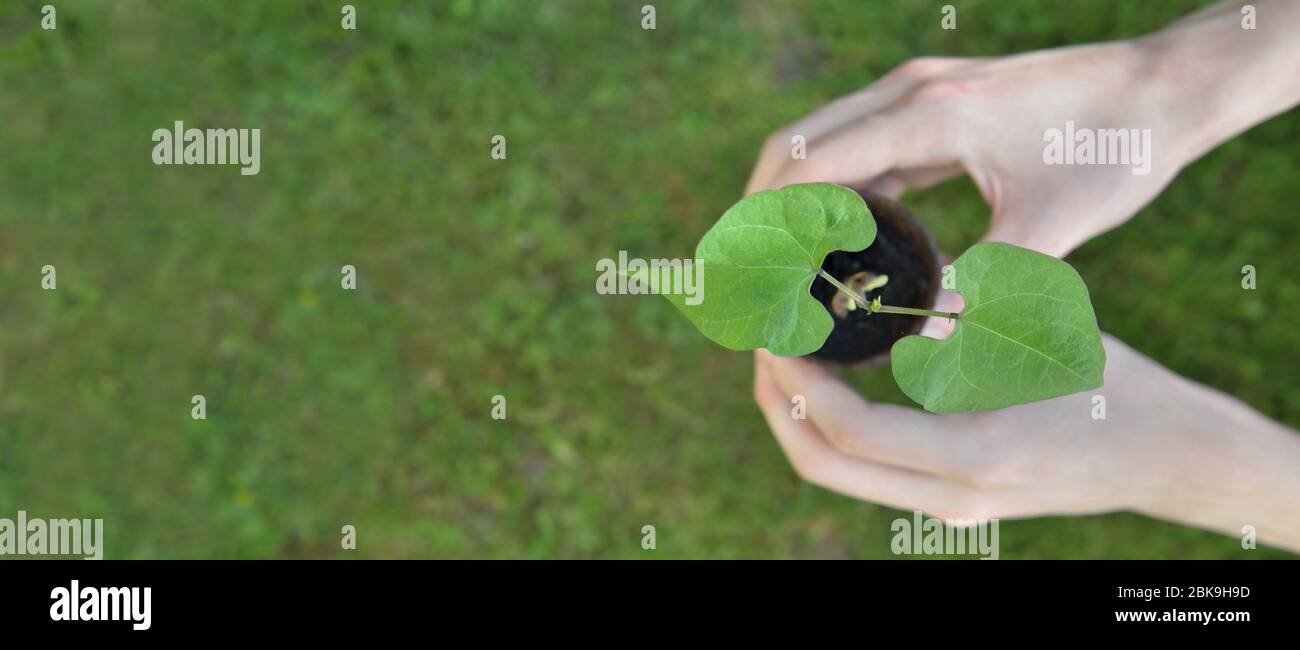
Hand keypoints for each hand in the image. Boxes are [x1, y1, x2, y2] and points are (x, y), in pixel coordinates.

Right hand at [745, 43, 1186, 257]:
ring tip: (775, 265)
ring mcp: (920, 92)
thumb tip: (927, 346)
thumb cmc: (1116, 150)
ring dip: (790, 196)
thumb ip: (987, 285)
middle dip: (757, 210)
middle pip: (794, 144)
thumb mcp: (1052, 226)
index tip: (740, 272)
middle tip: (740, 276)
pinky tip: (840, 238)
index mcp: (932, 115)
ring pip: (821, 139)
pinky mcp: (935, 104)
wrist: (1165, 86)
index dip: (763, 219)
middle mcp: (913, 92)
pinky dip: (834, 187)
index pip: (810, 162)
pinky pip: (861, 143)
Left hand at [753, 337, 1299, 551]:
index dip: (797, 381)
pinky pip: (866, 470)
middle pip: (823, 465)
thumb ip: (961, 318)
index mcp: (975, 452)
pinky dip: (832, 427)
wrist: (1164, 456)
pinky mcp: (949, 501)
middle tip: (762, 342)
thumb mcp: (1040, 335)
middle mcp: (952, 495)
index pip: (849, 430)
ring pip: (838, 473)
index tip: (777, 330)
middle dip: (776, 402)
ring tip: (784, 354)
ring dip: (796, 416)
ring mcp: (948, 506)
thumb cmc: (1113, 385)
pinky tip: (831, 375)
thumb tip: (878, 284)